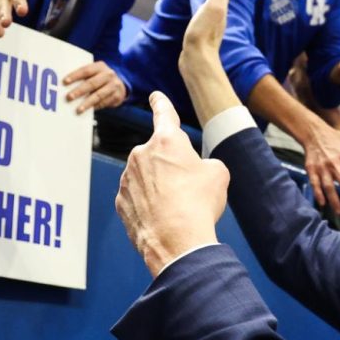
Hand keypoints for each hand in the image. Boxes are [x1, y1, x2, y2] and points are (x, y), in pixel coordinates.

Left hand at [63, 61, 126, 113]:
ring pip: (98, 95)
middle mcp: (108, 74)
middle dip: (79, 91)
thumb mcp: (94, 73)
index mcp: (100, 66)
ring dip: (87, 103)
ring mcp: (114, 85)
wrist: (119, 86)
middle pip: (92, 83)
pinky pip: (103, 103)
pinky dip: (94, 107)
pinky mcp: (116, 96)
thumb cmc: (99, 79)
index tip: (65, 82)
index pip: (86, 70)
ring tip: (78, 109)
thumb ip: (84, 77)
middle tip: (69, 97)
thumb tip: (65, 86)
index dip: (75, 76)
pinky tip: (87, 110)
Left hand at [116, 93, 228, 277]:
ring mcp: (127, 178)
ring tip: (178, 208)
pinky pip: (137, 197)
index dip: (161, 104)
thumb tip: (197, 171)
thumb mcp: (218, 174)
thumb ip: (205, 163)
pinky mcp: (121, 201)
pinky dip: (149, 204)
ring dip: (160, 187)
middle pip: (159, 154)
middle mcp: (141, 154)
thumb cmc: (198, 204)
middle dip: (172, 167)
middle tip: (189, 189)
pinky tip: (163, 218)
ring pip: (147, 177)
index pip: (163, 114)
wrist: (177, 242)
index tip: (155, 97)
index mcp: (166, 140)